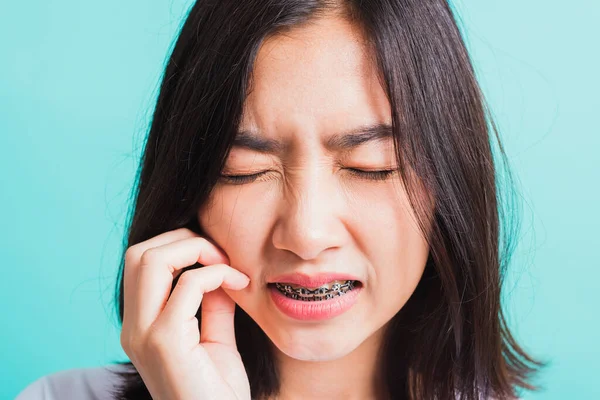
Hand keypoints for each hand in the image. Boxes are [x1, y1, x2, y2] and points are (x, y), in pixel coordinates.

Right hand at [120, 227, 250, 399]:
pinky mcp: (165, 343)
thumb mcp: (215, 338)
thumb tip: (218, 268)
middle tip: (221, 254)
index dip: (178, 245)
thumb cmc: (218, 390)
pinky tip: (240, 284)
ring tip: (227, 265)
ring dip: (195, 250)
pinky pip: (187, 286)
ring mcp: (144, 335)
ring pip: (151, 260)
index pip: (141, 262)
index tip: (217, 256)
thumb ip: (212, 302)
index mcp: (141, 325)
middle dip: (183, 240)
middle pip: (140, 253)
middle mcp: (134, 327)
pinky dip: (215, 274)